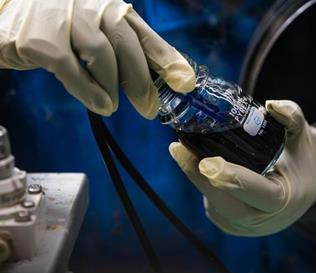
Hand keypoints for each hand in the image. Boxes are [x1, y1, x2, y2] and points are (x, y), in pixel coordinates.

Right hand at [0, 0, 194, 115]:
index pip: (143, 32)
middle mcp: (88, 4)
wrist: (6, 22)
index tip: (185, 82)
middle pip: (124, 40)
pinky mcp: (38, 38)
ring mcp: (61, 16)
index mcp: (107, 6)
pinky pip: (70, 68)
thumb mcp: (94, 38)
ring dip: (112, 86)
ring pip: (101, 53)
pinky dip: (88, 91)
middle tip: (149, 107)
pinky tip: (99, 105)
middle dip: (141, 78)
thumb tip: (153, 84)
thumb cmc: (57, 33)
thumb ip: (121, 55)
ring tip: (112, 105)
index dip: (167, 57)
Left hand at [169, 100, 315, 235]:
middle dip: (198, 177)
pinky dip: (203, 185)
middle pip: (226, 203)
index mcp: (285, 199)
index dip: (232, 179)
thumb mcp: (301, 133)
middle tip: (178, 149)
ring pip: (215, 205)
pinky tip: (196, 164)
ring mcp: (246, 227)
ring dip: (196, 179)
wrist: (304, 187)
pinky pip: (213, 205)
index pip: (258, 193)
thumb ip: (291, 115)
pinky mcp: (233, 226)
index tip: (206, 162)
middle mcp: (264, 219)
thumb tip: (272, 104)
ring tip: (183, 151)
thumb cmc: (301, 158)